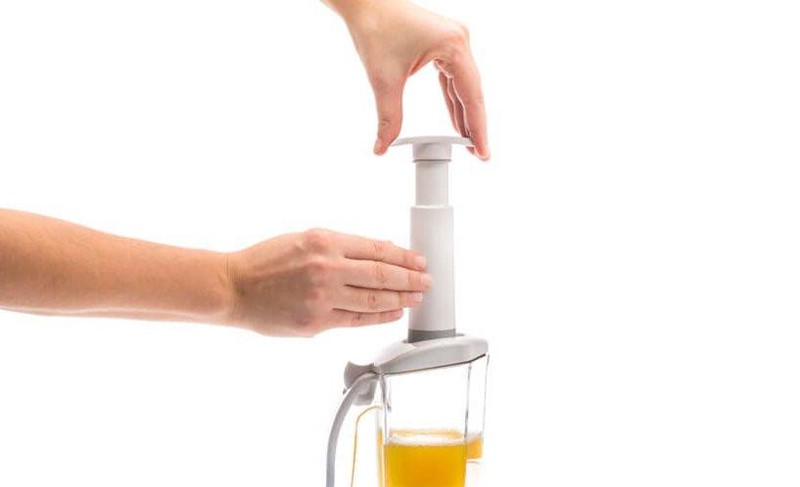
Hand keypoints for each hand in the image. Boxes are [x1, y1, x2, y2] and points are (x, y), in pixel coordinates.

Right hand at [225, 229, 429, 336]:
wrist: (234, 288)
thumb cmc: (266, 261)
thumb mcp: (305, 238)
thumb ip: (344, 245)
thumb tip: (381, 250)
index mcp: (325, 241)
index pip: (376, 249)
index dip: (404, 257)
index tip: (419, 261)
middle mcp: (326, 268)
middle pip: (382, 275)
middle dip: (410, 279)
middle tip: (427, 281)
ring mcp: (322, 298)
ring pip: (373, 300)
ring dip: (400, 299)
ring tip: (416, 297)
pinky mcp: (316, 323)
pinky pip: (356, 320)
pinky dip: (379, 317)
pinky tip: (393, 313)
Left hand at [330, 0, 488, 158]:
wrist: (365, 2)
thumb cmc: (375, 27)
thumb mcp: (383, 79)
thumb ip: (388, 117)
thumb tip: (382, 147)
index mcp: (454, 45)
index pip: (471, 96)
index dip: (477, 128)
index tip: (481, 152)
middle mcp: (460, 40)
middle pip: (472, 92)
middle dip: (473, 125)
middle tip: (478, 154)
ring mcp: (454, 41)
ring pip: (463, 87)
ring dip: (464, 114)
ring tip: (468, 142)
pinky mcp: (444, 43)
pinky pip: (452, 78)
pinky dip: (453, 99)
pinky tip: (456, 120)